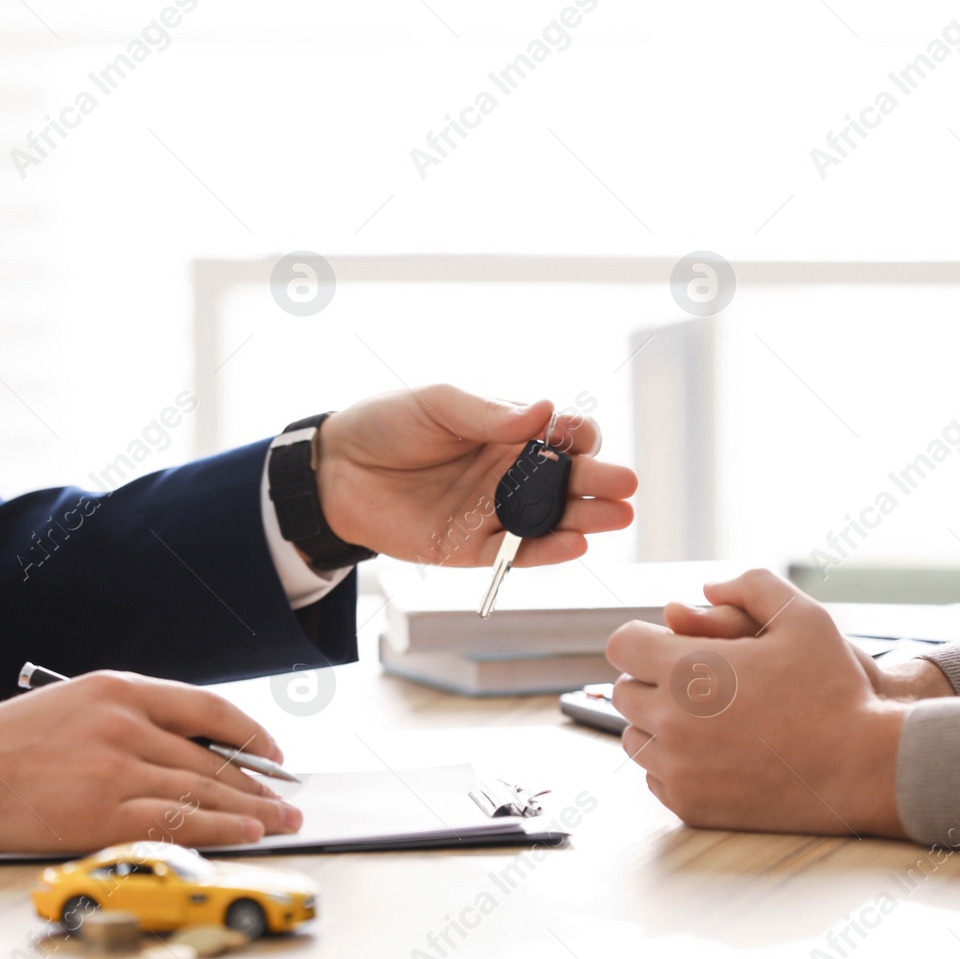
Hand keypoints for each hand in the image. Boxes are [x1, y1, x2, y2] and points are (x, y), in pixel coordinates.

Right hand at [0, 671, 301, 851]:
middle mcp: (124, 723)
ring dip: (251, 807)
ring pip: (202, 789)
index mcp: (119, 689)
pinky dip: (219, 828)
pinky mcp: (101, 812)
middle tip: (289, 795)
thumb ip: (131, 720)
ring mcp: (115, 768)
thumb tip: (189, 750)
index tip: (272, 752)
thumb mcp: (75, 705)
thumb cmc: (3, 743)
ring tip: (281, 818)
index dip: (249, 733)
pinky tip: (245, 833)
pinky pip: (178, 821)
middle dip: (259, 780)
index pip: (206, 708)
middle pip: (211, 755)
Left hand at [312, 385, 636, 567]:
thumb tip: (542, 412)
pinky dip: (547, 551)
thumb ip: (488, 414)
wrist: (336, 470)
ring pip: (553, 519)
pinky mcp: (473, 549)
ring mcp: (495, 513)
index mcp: (509, 432)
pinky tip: (574, 542)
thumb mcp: (437, 404)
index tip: (580, 437)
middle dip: (600, 480)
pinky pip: (518, 554)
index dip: (578, 435)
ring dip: (587, 518)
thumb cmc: (387, 425)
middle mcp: (511, 474)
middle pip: (569, 480)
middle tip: (624, 485)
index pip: (563, 435)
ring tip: (616, 515)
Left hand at [606, 568, 908, 837]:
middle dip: (648, 681)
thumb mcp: (803, 617)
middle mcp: (671, 719)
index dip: (643, 640)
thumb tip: (707, 589)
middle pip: (623, 692)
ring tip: (701, 718)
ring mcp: (678, 768)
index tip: (668, 646)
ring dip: (656, 725)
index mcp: (687, 669)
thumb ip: (752, 586)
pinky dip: (672, 765)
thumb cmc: (835, 689)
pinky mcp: (690, 805)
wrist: (863, 768)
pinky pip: (655, 779)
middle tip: (692, 683)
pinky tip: (710, 754)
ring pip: (634, 739)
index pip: (621, 645)